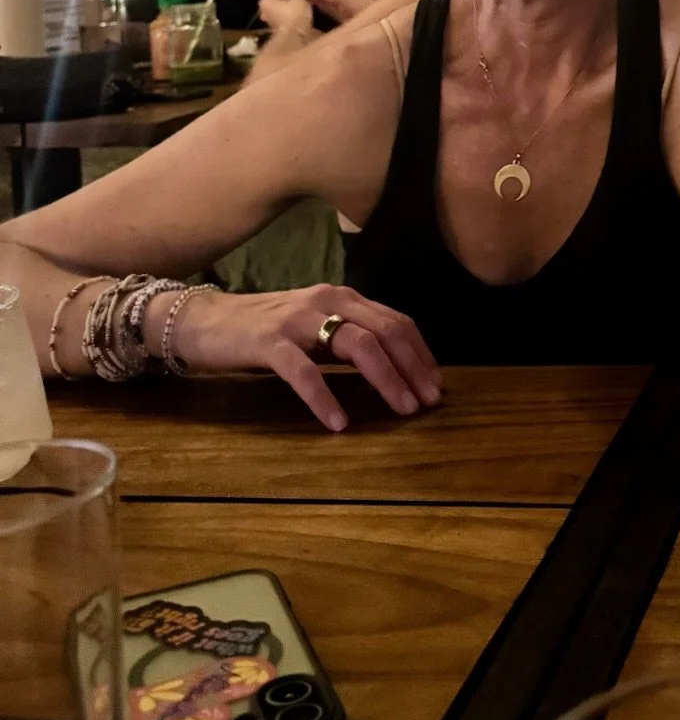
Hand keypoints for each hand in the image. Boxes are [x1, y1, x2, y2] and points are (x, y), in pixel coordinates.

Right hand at [170, 283, 441, 430]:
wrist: (204, 321)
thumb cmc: (264, 328)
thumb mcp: (316, 326)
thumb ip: (349, 336)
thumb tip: (393, 367)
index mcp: (343, 297)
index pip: (396, 321)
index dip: (420, 353)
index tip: (436, 384)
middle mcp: (327, 300)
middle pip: (386, 331)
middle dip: (413, 367)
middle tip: (429, 402)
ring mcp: (298, 320)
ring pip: (357, 345)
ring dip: (386, 379)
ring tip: (402, 409)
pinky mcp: (268, 342)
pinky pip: (304, 371)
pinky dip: (325, 397)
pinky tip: (339, 422)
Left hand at [258, 0, 313, 36]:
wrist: (295, 38)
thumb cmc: (294, 15)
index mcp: (266, 1)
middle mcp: (264, 10)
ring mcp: (270, 21)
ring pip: (282, 7)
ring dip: (292, 4)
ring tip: (305, 0)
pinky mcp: (278, 28)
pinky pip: (285, 16)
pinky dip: (292, 12)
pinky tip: (302, 10)